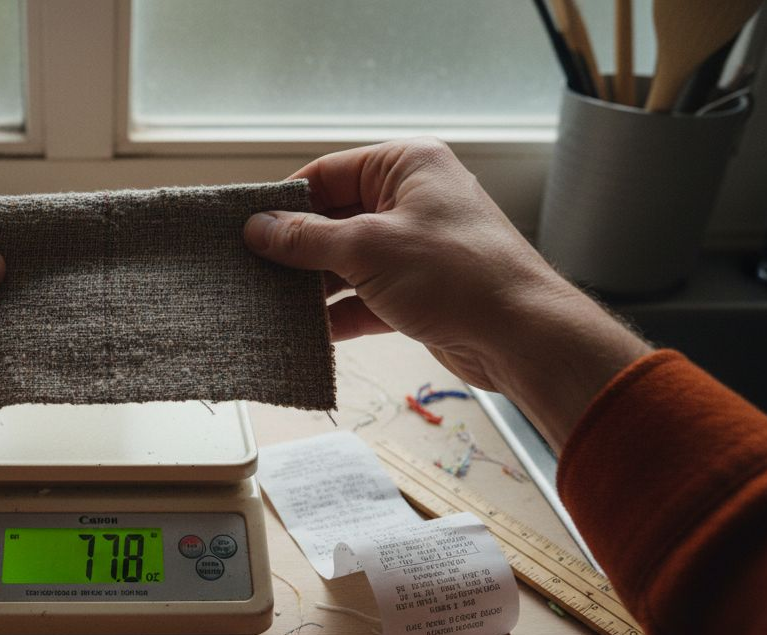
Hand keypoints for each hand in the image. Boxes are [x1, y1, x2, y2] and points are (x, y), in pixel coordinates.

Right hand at [244, 139, 649, 448]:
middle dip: (293, 248)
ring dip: (310, 286)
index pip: (328, 172)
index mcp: (406, 165)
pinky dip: (335, 314)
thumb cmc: (457, 274)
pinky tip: (303, 332)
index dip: (285, 200)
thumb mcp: (368, 248)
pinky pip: (362, 297)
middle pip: (333, 219)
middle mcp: (411, 200)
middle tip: (247, 269)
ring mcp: (414, 248)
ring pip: (345, 262)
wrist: (521, 337)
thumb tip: (257, 228)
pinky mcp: (415, 293)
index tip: (245, 226)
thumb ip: (306, 239)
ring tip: (266, 303)